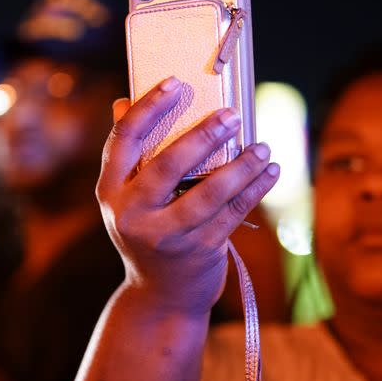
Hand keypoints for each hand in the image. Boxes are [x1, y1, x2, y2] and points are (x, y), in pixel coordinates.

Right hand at [97, 77, 279, 316]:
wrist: (159, 298)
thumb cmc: (148, 233)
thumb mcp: (129, 199)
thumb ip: (130, 155)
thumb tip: (124, 101)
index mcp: (110, 191)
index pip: (124, 139)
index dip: (148, 107)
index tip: (176, 82)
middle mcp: (131, 214)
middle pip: (166, 165)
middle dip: (202, 136)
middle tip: (232, 115)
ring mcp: (165, 236)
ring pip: (207, 193)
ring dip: (240, 166)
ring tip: (263, 147)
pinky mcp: (198, 251)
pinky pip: (232, 214)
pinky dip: (254, 190)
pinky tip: (271, 171)